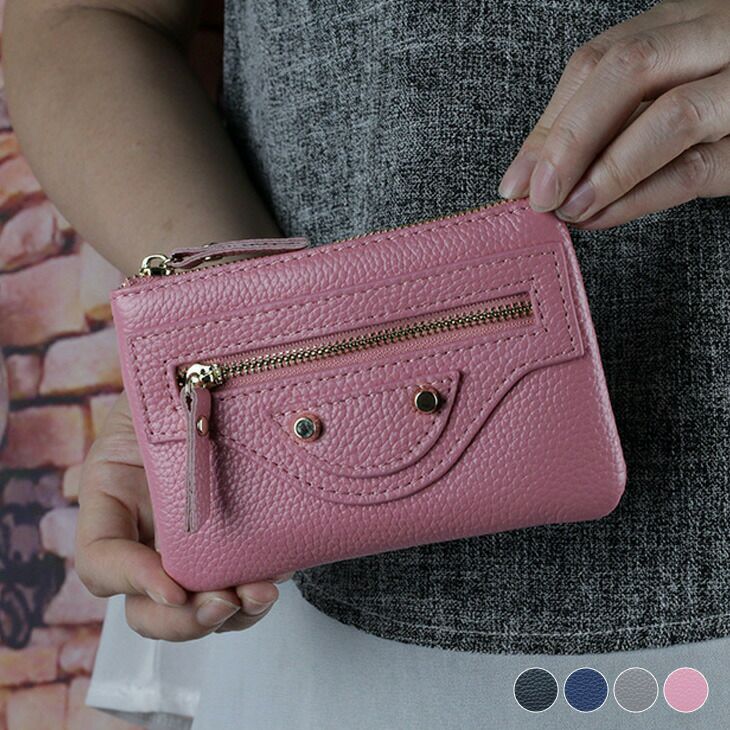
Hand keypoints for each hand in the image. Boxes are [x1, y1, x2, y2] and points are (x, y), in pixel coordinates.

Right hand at [74, 390, 292, 640]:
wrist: (224, 378)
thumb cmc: (182, 380)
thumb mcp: (158, 395)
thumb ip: (163, 420)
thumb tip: (193, 427)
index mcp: (114, 500)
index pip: (101, 563)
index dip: (129, 582)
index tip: (172, 587)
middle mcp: (148, 534)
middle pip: (147, 609)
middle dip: (184, 620)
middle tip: (222, 603)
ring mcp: (193, 546)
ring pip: (200, 607)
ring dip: (231, 615)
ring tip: (262, 594)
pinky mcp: (237, 544)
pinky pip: (241, 585)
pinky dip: (257, 592)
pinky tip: (280, 573)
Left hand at [498, 0, 729, 227]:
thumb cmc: (718, 107)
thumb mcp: (660, 96)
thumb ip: (603, 123)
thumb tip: (529, 176)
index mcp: (681, 23)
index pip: (598, 60)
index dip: (550, 123)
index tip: (516, 179)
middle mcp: (716, 37)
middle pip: (628, 71)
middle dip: (569, 139)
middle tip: (536, 195)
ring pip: (670, 115)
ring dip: (605, 171)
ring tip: (567, 211)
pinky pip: (697, 168)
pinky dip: (640, 196)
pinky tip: (602, 217)